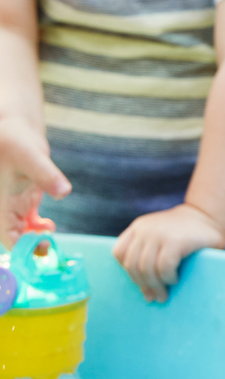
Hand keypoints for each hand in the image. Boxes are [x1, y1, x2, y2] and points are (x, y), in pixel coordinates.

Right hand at [0, 118, 69, 247]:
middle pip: (12, 238)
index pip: (6, 237)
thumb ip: (46, 175)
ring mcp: (11, 206)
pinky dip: (35, 229)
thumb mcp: (31, 156)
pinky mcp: (21, 201)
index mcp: (0, 204)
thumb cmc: (15, 141)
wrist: (14, 130)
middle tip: (48, 246)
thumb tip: (64, 192)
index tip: (40, 247)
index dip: (20, 248)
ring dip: (33, 239)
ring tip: (49, 238)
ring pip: (19, 233)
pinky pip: (26, 223)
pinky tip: (48, 226)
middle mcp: (3, 209)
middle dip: (28, 247)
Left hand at [113, 203, 224, 302]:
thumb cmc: (184, 233)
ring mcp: (160, 234)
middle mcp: (146, 229)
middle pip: (133, 265)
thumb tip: (143, 291)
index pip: (119, 252)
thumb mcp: (158, 235)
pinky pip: (164, 267)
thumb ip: (146, 251)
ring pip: (146, 269)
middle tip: (154, 297)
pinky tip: (174, 279)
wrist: (209, 215)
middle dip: (143, 285)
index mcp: (139, 227)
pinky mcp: (175, 241)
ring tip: (163, 294)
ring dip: (155, 286)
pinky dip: (168, 277)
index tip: (141, 282)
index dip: (128, 271)